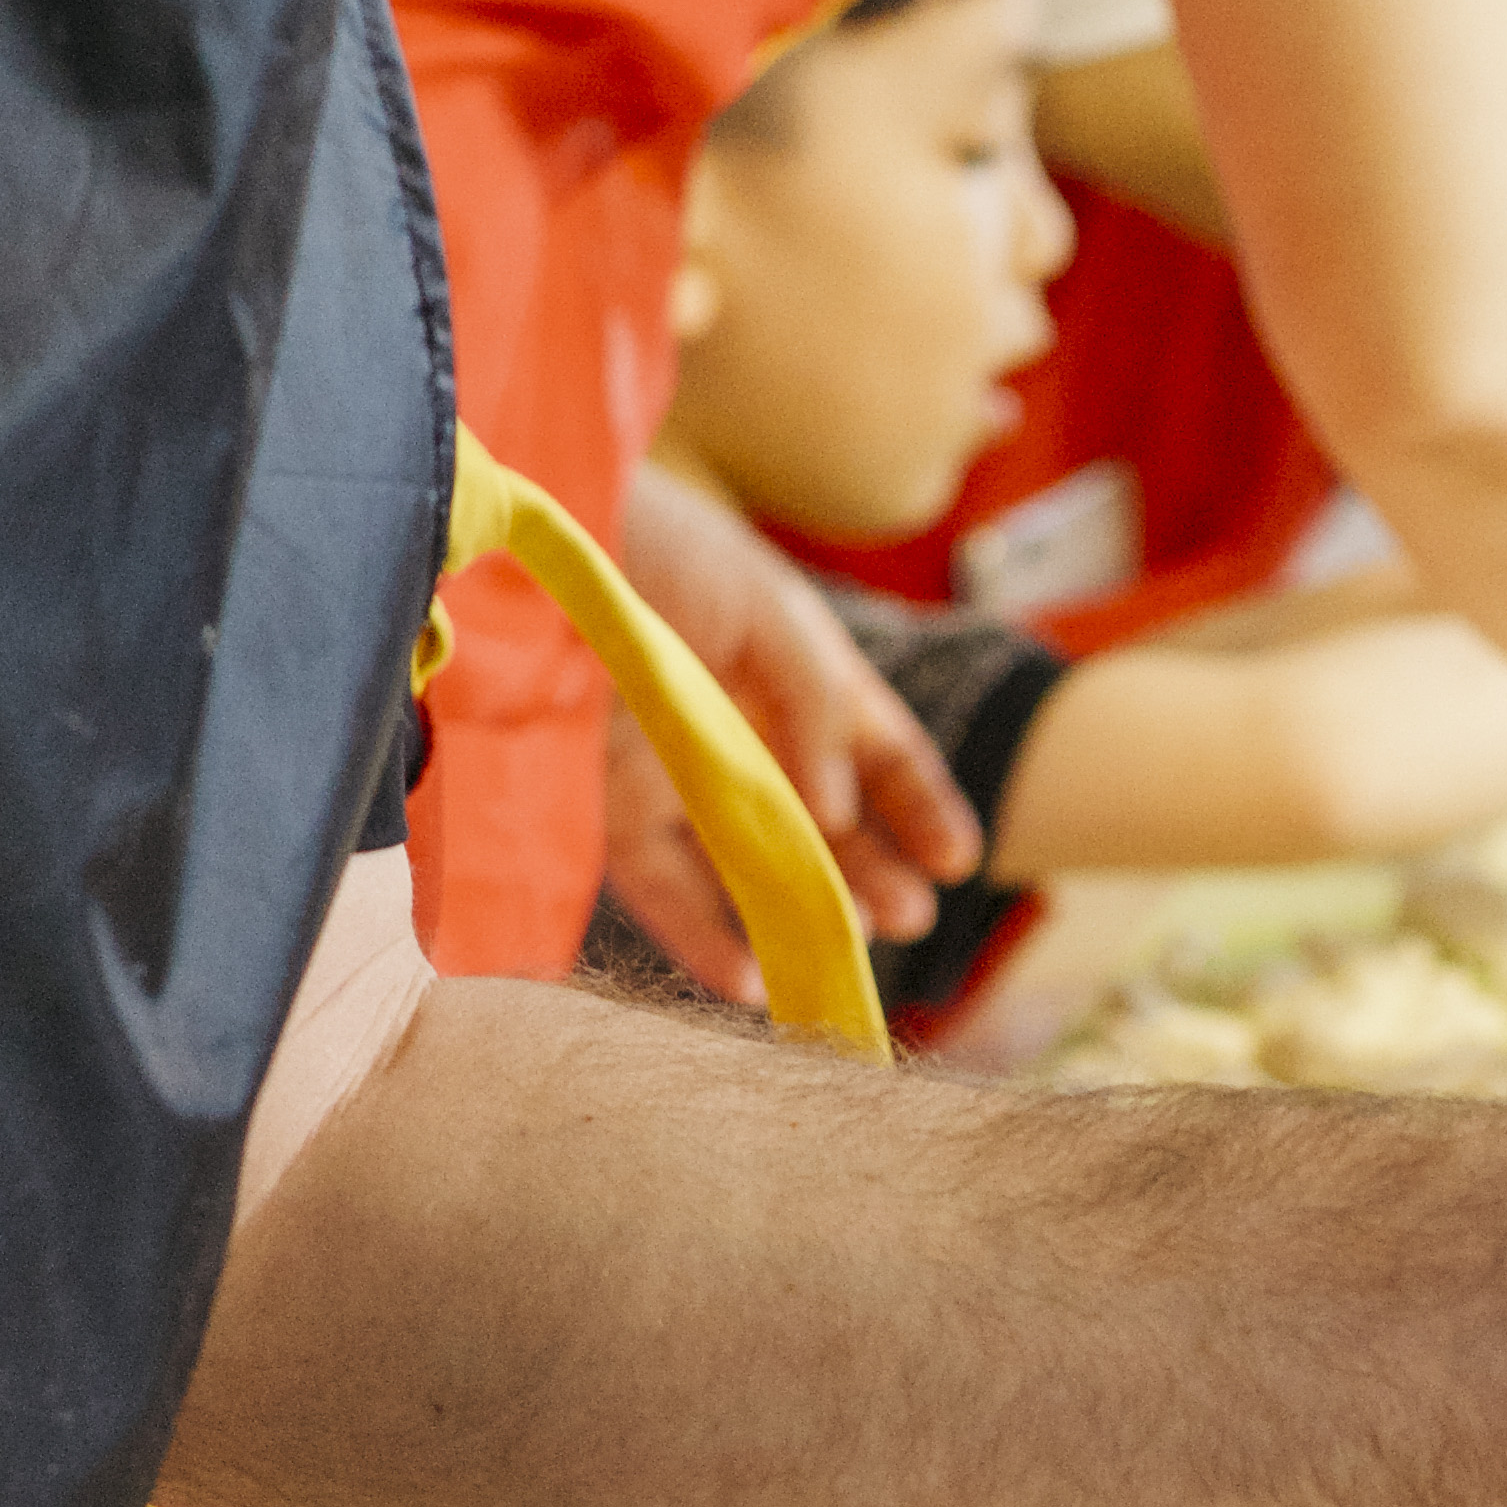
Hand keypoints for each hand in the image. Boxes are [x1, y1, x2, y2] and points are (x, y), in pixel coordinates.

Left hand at [608, 461, 982, 997]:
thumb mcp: (770, 612)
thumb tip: (837, 816)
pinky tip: (749, 978)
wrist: (548, 528)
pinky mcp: (610, 805)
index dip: (920, 807)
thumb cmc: (663, 550)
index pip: (876, 753)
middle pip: (822, 822)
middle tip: (910, 917)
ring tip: (848, 942)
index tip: (957, 859)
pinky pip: (664, 885)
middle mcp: (744, 731)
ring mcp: (679, 772)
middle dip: (872, 873)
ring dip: (802, 910)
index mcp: (797, 676)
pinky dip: (704, 935)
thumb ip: (815, 708)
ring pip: (751, 863)